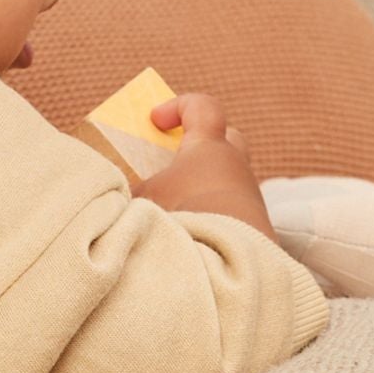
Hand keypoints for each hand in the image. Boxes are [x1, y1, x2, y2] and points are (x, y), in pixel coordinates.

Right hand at [133, 92, 273, 239]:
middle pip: (226, 140)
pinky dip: (213, 219)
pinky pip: (232, 214)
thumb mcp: (144, 202)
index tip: (155, 120)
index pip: (202, 108)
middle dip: (201, 146)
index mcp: (210, 148)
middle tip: (174, 162)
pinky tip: (192, 239)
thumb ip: (132, 194)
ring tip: (177, 212)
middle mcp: (236, 168)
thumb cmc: (183, 220)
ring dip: (205, 190)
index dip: (179, 107)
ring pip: (229, 181)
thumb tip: (119, 199)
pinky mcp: (255, 230)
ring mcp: (250, 199)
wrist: (227, 265)